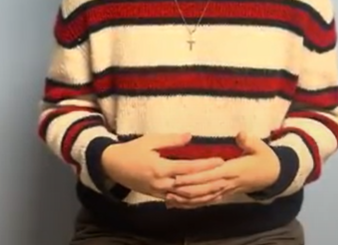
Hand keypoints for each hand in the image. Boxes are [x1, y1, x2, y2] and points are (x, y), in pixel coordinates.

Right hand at [101, 133, 223, 200]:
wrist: (113, 165)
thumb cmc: (133, 149)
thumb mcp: (151, 140)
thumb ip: (171, 140)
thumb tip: (190, 136)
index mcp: (160, 168)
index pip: (188, 168)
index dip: (205, 165)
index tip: (219, 161)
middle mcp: (162, 183)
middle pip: (190, 186)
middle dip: (208, 181)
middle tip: (225, 175)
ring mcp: (159, 192)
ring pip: (185, 197)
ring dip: (203, 194)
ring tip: (218, 188)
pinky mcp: (157, 196)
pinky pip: (178, 201)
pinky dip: (191, 200)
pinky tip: (201, 198)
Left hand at [166, 132, 279, 208]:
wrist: (272, 175)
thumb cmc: (264, 158)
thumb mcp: (260, 147)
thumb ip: (249, 141)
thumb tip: (241, 134)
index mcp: (232, 170)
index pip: (210, 175)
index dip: (195, 178)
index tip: (179, 177)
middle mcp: (227, 183)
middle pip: (203, 189)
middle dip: (185, 190)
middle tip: (167, 188)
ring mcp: (225, 190)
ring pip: (203, 198)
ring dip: (186, 200)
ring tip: (168, 198)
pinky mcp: (223, 194)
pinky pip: (206, 201)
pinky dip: (193, 204)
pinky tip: (180, 204)